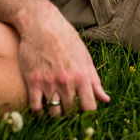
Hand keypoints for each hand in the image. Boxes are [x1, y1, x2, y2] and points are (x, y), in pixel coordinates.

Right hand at [15, 1, 110, 116]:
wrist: (41, 24)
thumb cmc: (66, 39)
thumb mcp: (85, 57)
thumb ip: (95, 81)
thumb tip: (106, 99)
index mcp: (82, 76)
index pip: (89, 108)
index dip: (88, 114)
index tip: (84, 112)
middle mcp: (67, 82)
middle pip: (71, 113)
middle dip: (71, 113)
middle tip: (68, 109)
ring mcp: (49, 83)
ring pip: (54, 113)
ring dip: (55, 113)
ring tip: (55, 107)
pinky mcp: (33, 82)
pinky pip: (36, 107)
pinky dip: (39, 112)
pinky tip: (41, 108)